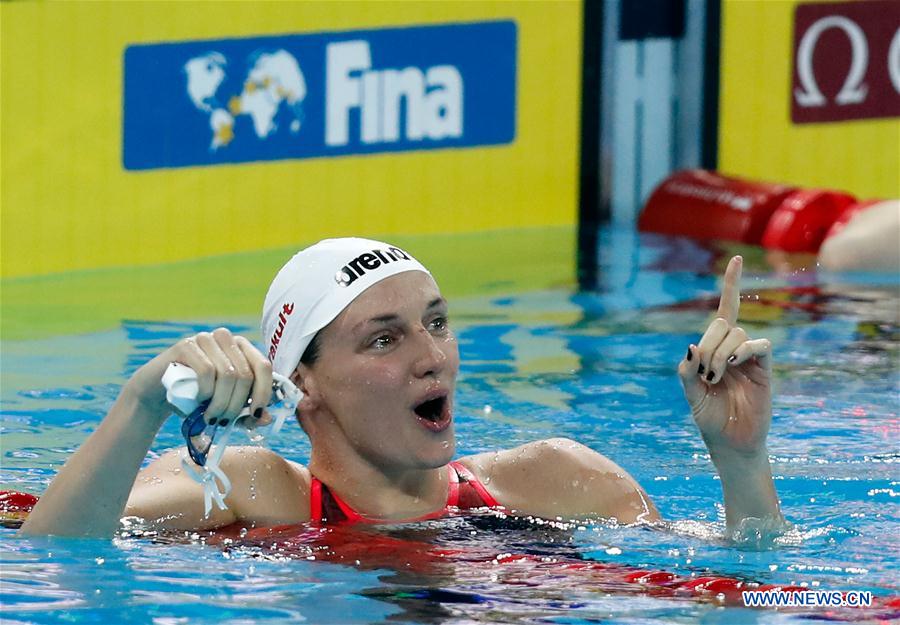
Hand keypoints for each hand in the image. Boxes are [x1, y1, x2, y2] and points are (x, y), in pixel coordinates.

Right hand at [125, 328, 273, 425]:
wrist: (157, 393)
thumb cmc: (195, 399)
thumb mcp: (225, 408)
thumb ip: (246, 414)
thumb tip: (266, 418)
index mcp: (242, 348)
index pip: (263, 366)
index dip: (263, 392)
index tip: (255, 414)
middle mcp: (226, 338)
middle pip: (245, 374)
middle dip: (236, 405)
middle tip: (223, 421)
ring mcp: (206, 339)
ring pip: (228, 374)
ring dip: (221, 403)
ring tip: (210, 416)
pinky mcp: (186, 345)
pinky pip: (207, 371)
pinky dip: (205, 392)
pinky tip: (199, 400)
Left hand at [678, 256, 772, 459]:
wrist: (730, 443)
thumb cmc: (709, 417)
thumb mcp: (689, 393)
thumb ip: (686, 370)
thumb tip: (691, 346)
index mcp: (714, 349)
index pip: (724, 310)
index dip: (731, 285)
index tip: (736, 259)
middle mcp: (733, 349)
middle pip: (722, 323)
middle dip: (707, 344)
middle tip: (704, 373)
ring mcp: (750, 358)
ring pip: (736, 334)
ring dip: (719, 353)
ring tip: (715, 378)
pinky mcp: (765, 370)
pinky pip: (760, 345)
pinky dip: (742, 350)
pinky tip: (731, 365)